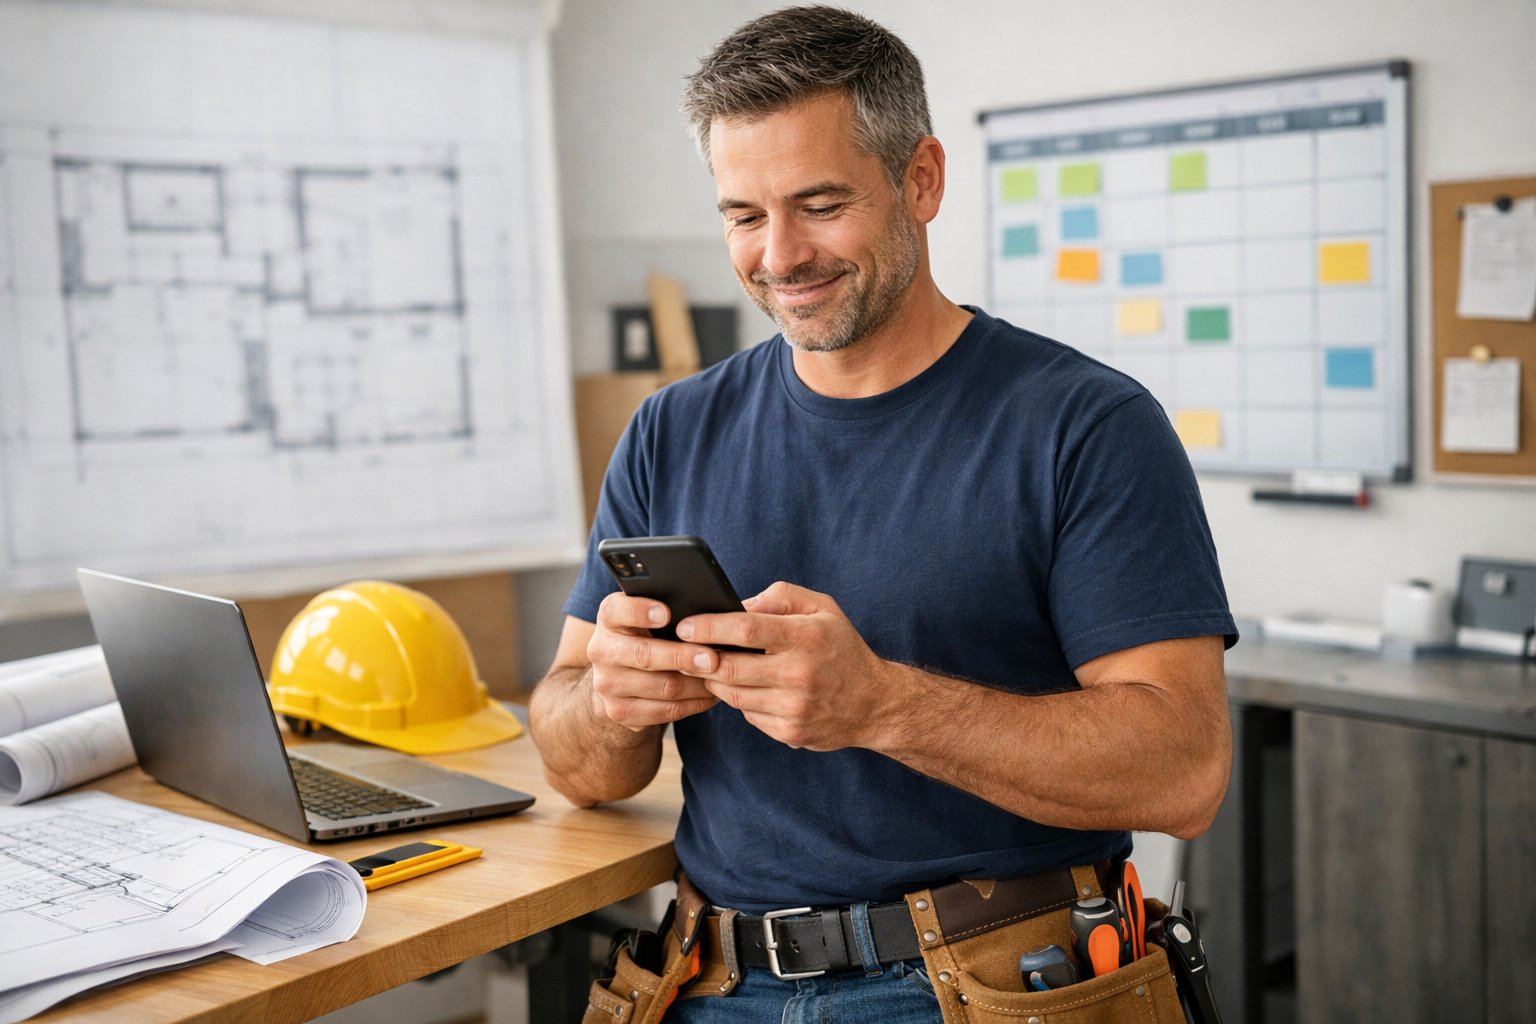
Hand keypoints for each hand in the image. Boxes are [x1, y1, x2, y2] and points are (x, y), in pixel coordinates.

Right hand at [587, 592, 720, 729]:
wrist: (619, 675)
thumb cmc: (647, 634)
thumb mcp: (648, 615)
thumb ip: (669, 609)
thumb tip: (710, 615)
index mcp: (609, 617)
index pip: (617, 610)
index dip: (640, 611)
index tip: (666, 613)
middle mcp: (601, 650)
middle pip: (645, 655)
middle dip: (682, 657)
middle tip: (712, 658)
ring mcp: (607, 684)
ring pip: (662, 687)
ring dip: (697, 684)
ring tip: (721, 675)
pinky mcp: (619, 712)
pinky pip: (666, 711)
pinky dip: (694, 703)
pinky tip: (711, 694)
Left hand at [675, 582, 902, 749]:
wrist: (874, 703)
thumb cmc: (841, 648)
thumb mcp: (822, 608)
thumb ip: (781, 596)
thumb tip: (738, 605)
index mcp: (806, 637)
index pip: (746, 630)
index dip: (709, 627)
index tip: (684, 626)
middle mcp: (800, 674)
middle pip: (730, 668)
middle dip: (699, 659)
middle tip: (682, 650)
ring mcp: (794, 708)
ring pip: (732, 695)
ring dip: (714, 680)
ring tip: (711, 666)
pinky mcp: (789, 732)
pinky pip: (747, 714)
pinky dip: (739, 699)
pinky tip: (745, 687)